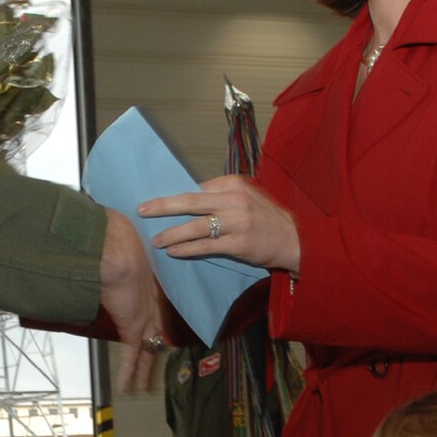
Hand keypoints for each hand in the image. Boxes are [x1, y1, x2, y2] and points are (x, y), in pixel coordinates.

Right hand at [99, 209, 164, 391]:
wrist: (115, 249)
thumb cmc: (111, 239)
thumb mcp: (115, 244)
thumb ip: (112, 248)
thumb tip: (95, 240)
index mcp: (147, 284)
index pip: (153, 309)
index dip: (155, 323)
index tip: (157, 332)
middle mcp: (149, 303)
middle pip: (155, 334)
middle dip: (154, 351)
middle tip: (157, 365)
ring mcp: (143, 316)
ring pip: (147, 351)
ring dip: (144, 370)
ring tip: (146, 387)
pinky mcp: (133, 327)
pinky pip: (132, 356)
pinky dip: (129, 373)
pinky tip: (128, 388)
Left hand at [138, 175, 301, 272]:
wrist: (295, 240)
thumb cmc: (267, 219)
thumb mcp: (247, 198)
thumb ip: (222, 197)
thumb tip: (189, 200)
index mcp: (233, 184)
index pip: (197, 188)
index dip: (174, 197)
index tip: (156, 202)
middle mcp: (234, 199)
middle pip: (190, 201)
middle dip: (162, 206)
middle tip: (142, 210)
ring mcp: (237, 222)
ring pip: (195, 226)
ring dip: (172, 233)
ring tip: (156, 240)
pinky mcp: (239, 243)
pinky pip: (206, 246)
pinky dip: (187, 249)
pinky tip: (174, 252)